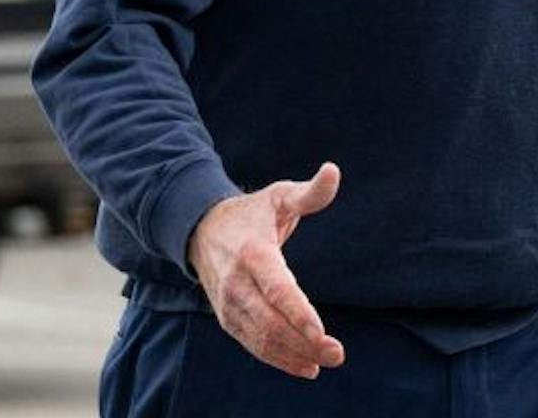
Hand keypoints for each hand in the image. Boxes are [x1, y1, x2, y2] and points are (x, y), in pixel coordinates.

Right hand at [188, 161, 346, 378]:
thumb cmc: (251, 213)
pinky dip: (278, 358)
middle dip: (303, 341)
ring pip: (261, 338)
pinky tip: (306, 366)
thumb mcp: (279, 196)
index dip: (298, 313)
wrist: (200, 230)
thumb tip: (333, 171)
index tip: (321, 332)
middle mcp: (237, 284)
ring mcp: (229, 305)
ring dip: (293, 354)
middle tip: (337, 353)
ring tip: (326, 361)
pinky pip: (253, 344)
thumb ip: (309, 192)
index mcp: (253, 253)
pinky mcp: (227, 319)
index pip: (277, 289)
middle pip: (270, 321)